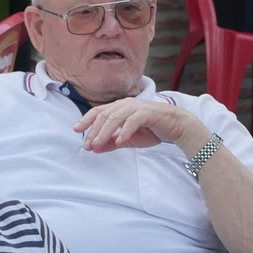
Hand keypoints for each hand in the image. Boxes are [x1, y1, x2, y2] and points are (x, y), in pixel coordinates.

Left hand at [74, 98, 209, 155]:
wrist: (176, 127)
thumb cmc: (152, 130)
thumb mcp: (128, 139)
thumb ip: (112, 143)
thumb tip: (94, 149)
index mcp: (120, 108)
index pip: (99, 112)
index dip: (87, 120)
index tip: (76, 130)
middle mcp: (126, 104)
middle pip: (105, 115)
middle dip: (94, 130)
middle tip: (88, 144)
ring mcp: (137, 107)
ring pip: (116, 117)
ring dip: (105, 131)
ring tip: (98, 144)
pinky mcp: (149, 113)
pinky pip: (134, 120)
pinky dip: (126, 130)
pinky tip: (120, 140)